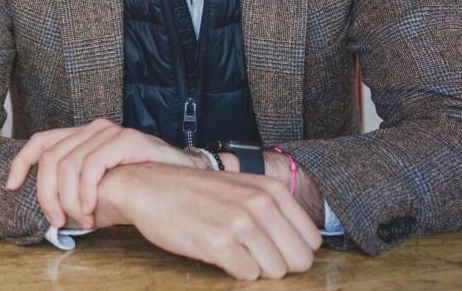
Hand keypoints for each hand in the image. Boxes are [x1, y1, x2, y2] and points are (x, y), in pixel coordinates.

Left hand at [3, 118, 198, 228]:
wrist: (179, 187)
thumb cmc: (139, 191)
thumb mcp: (97, 192)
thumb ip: (74, 194)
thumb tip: (50, 214)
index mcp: (83, 136)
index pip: (41, 142)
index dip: (21, 162)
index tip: (11, 186)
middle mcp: (93, 129)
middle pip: (50, 158)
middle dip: (47, 195)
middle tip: (57, 221)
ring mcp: (109, 132)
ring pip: (67, 166)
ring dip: (69, 200)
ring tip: (81, 220)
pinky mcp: (124, 140)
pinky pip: (90, 167)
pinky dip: (86, 193)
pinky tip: (92, 210)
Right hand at [95, 162, 320, 280]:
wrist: (149, 187)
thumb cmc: (196, 192)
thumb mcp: (243, 188)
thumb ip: (274, 211)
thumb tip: (300, 247)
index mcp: (271, 190)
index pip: (311, 240)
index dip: (292, 250)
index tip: (273, 248)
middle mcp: (259, 204)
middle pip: (299, 260)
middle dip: (279, 264)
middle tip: (254, 255)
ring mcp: (239, 223)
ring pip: (275, 270)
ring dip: (255, 268)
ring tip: (233, 251)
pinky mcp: (217, 242)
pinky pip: (247, 275)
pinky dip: (235, 270)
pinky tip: (219, 254)